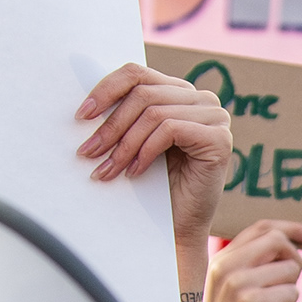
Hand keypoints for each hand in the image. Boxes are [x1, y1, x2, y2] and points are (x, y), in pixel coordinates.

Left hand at [79, 61, 231, 245]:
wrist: (178, 228)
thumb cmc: (153, 186)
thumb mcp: (134, 140)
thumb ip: (123, 114)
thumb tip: (85, 101)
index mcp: (179, 93)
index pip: (137, 74)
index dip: (106, 89)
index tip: (82, 115)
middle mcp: (201, 100)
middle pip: (143, 94)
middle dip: (111, 125)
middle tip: (88, 151)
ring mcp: (215, 117)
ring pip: (154, 113)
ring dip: (124, 144)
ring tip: (107, 168)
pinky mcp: (219, 139)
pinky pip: (170, 129)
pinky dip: (146, 151)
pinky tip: (135, 172)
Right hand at [195, 217, 301, 301]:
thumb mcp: (236, 290)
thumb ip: (253, 264)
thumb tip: (291, 243)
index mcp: (220, 260)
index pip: (262, 227)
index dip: (294, 229)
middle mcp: (225, 266)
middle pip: (279, 241)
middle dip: (294, 263)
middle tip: (285, 289)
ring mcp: (237, 284)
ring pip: (290, 269)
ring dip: (289, 291)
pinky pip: (292, 292)